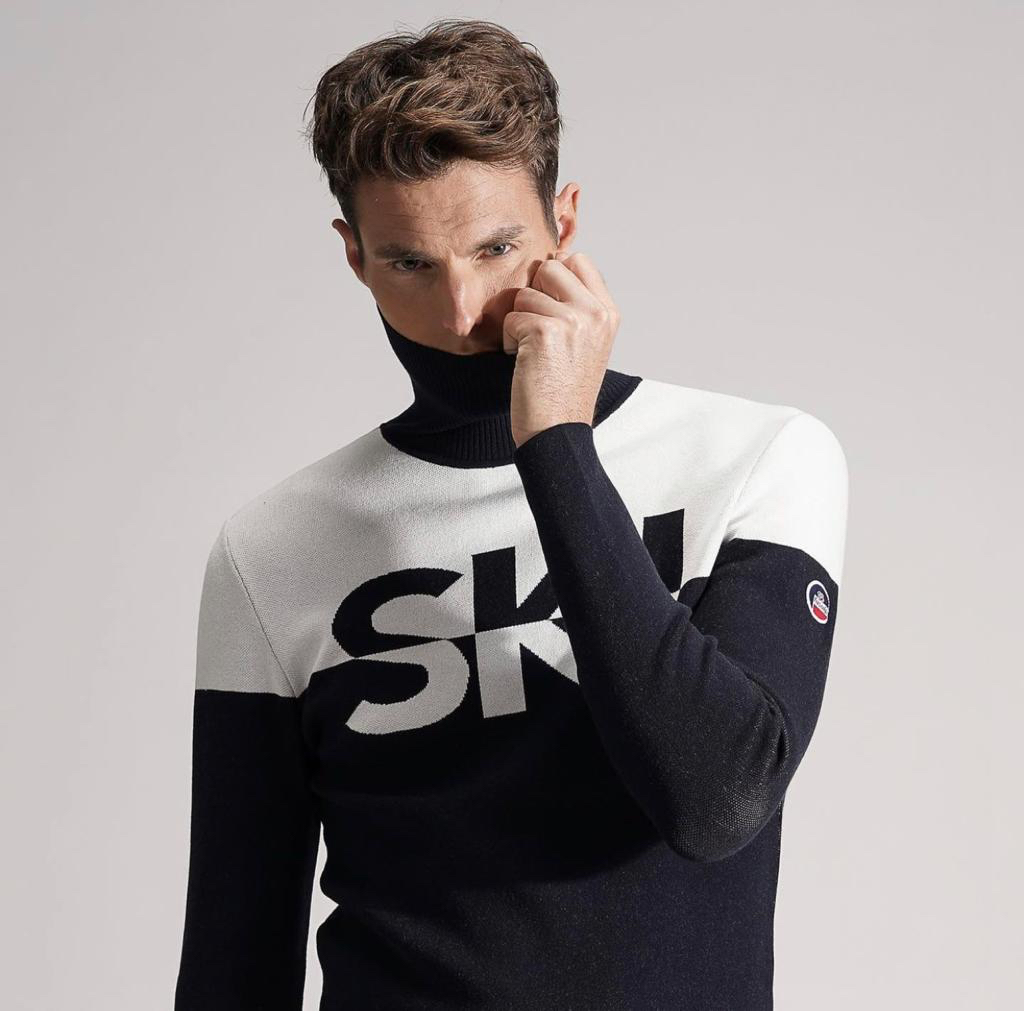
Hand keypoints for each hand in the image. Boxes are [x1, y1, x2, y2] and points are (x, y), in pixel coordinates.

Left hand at [503, 250, 621, 447]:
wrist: (558, 431)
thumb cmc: (565, 393)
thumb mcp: (588, 344)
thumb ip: (578, 307)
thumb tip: (551, 268)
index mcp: (608, 313)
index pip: (579, 261)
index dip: (555, 278)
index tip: (549, 308)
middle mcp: (595, 312)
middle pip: (550, 268)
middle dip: (534, 295)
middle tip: (537, 329)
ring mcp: (573, 320)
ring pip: (526, 294)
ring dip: (519, 322)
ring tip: (532, 352)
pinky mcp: (545, 331)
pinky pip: (512, 317)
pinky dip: (509, 340)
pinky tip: (524, 362)